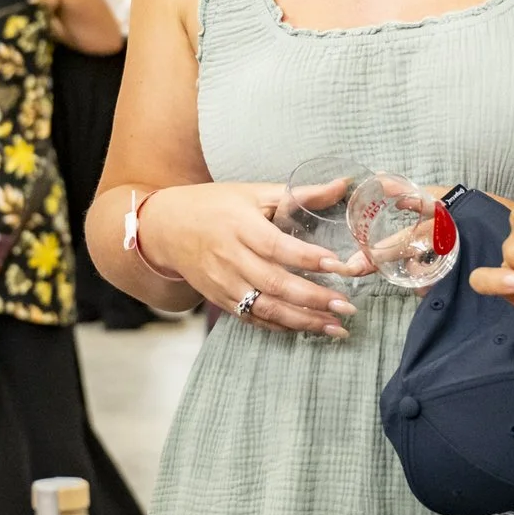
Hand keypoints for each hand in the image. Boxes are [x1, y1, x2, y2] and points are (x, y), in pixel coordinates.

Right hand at [136, 181, 365, 336]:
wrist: (166, 228)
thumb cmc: (215, 205)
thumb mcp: (254, 193)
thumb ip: (300, 194)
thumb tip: (342, 185)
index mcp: (240, 226)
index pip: (276, 246)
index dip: (307, 257)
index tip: (337, 265)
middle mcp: (231, 258)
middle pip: (274, 283)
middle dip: (313, 298)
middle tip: (346, 306)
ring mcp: (225, 283)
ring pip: (266, 308)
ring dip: (303, 321)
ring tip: (336, 328)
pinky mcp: (221, 300)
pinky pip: (254, 318)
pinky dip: (282, 326)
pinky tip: (307, 328)